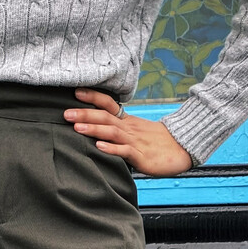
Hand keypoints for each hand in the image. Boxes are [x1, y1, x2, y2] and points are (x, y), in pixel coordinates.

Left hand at [63, 88, 192, 177]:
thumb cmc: (157, 143)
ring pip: (112, 132)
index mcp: (127, 122)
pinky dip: (112, 149)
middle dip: (84, 114)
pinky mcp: (141, 156)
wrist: (182, 149)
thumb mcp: (136, 133)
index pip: (108, 105)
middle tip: (65, 113)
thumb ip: (119, 132)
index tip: (76, 92)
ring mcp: (134, 142)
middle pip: (105, 117)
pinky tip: (99, 147)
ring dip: (94, 129)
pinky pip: (124, 152)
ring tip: (76, 128)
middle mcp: (129, 129)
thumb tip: (99, 132)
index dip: (93, 98)